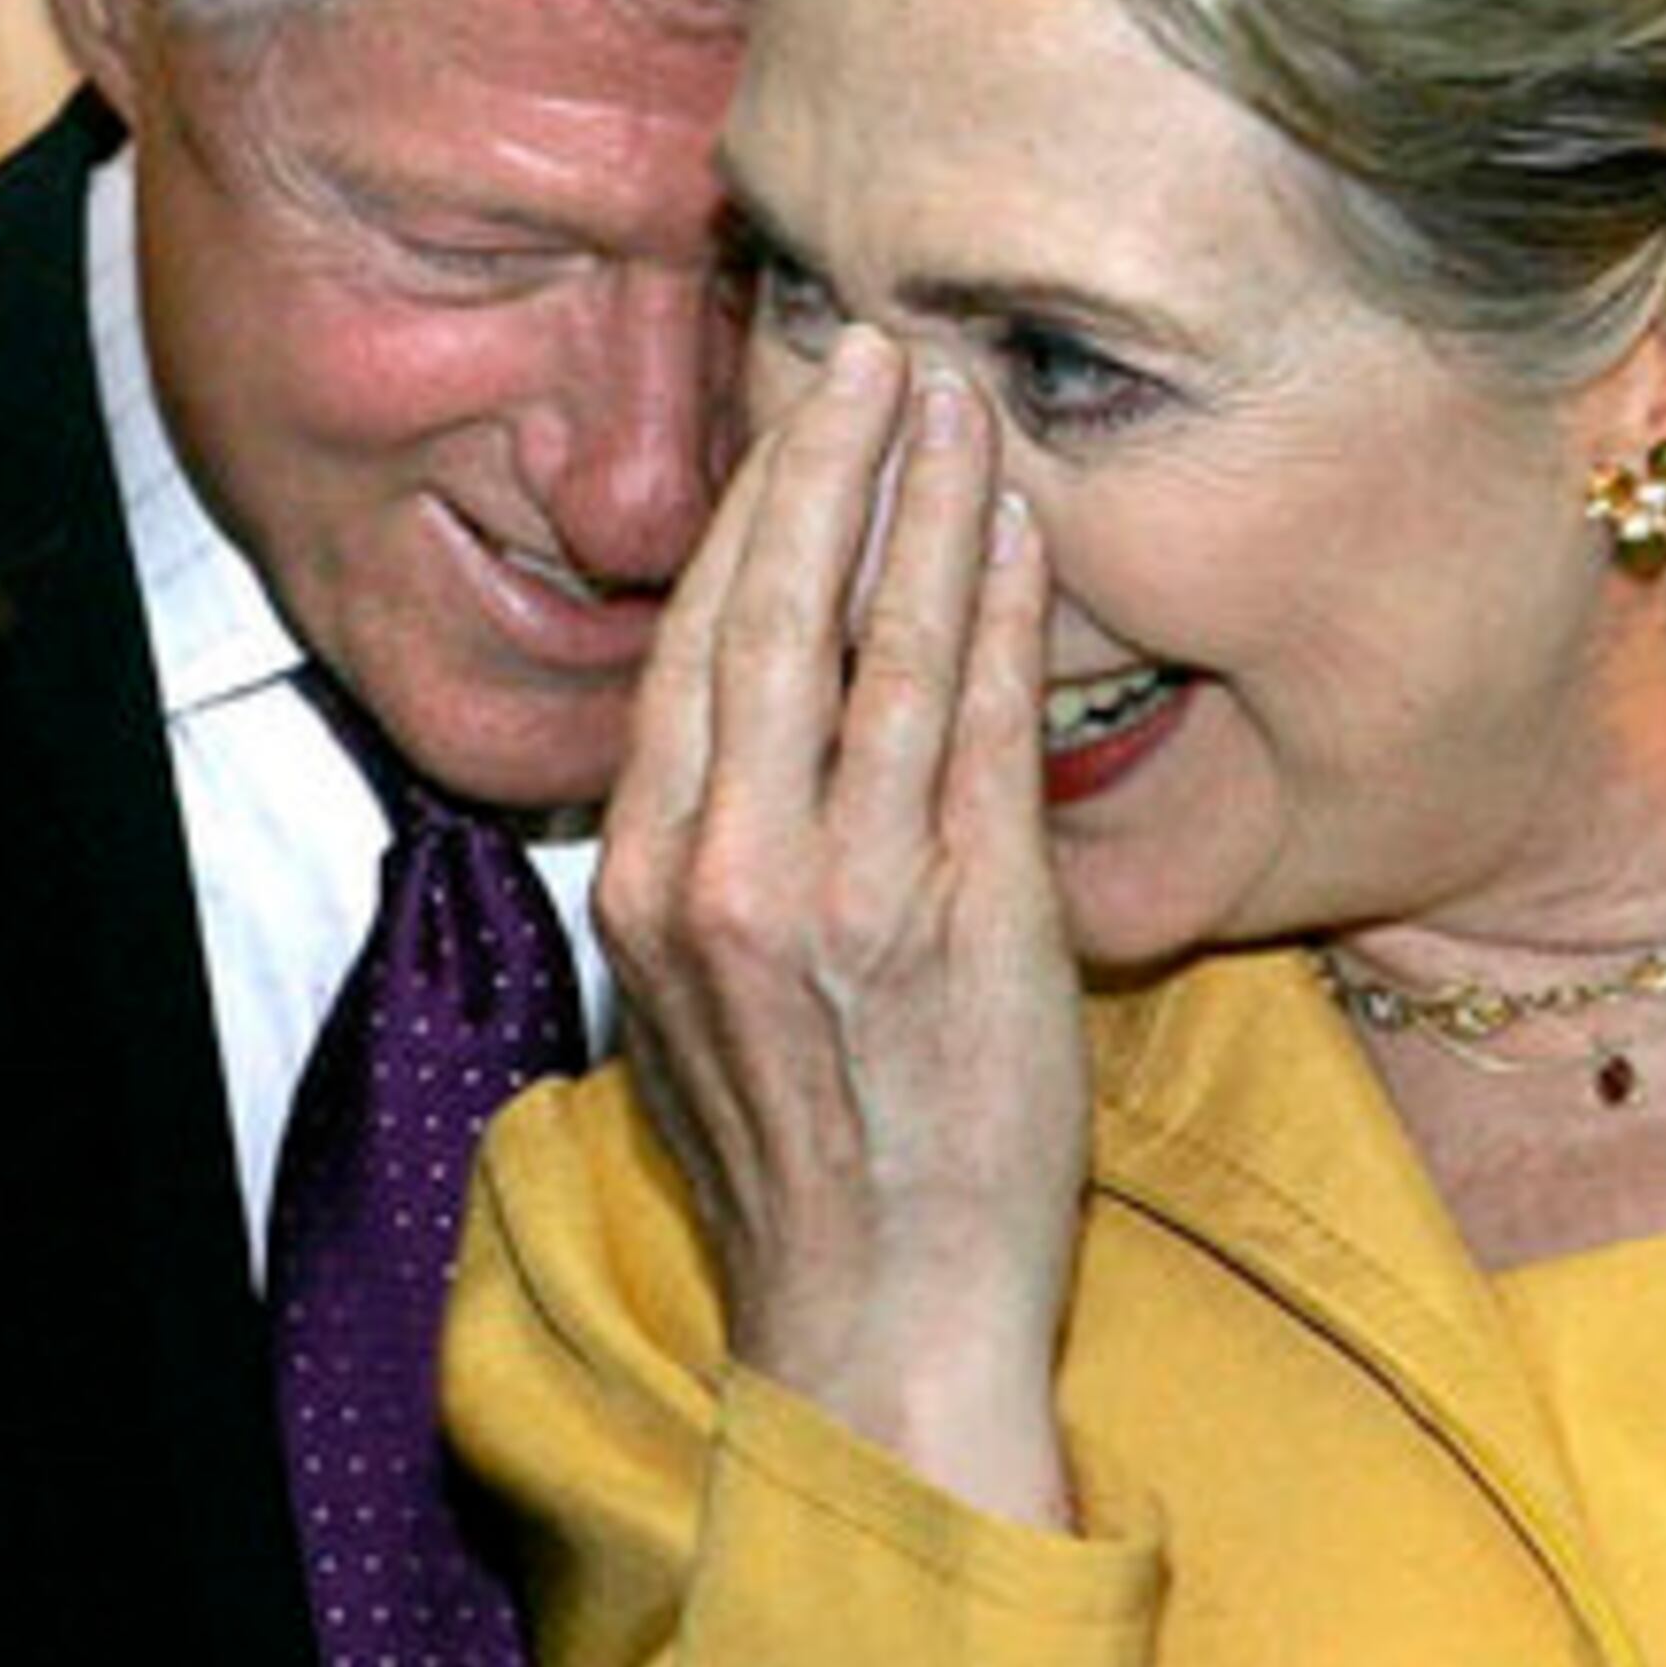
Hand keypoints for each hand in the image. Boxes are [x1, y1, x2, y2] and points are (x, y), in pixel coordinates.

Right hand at [597, 325, 1089, 1529]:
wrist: (876, 1318)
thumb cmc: (793, 1161)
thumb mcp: (686, 994)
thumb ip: (701, 850)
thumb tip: (733, 724)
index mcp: (644, 875)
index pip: (693, 647)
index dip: (744, 518)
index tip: (789, 428)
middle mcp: (729, 866)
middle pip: (772, 611)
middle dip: (824, 461)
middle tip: (871, 348)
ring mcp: (850, 890)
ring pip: (882, 642)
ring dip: (927, 501)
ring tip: (958, 397)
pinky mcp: (970, 921)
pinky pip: (983, 724)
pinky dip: (999, 611)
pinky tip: (1021, 529)